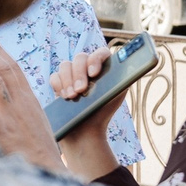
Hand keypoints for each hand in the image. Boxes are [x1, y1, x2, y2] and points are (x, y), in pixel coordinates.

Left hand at [0, 43, 65, 170]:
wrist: (46, 166)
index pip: (15, 68)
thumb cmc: (38, 146)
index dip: (1, 51)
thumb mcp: (34, 119)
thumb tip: (11, 94)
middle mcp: (21, 101)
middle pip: (5, 67)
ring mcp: (10, 113)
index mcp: (29, 99)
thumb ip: (22, 104)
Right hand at [47, 47, 126, 178]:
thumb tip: (130, 66)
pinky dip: (58, 85)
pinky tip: (64, 97)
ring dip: (67, 80)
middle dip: (78, 73)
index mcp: (104, 68)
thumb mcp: (117, 95)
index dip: (95, 59)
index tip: (94, 74)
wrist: (85, 133)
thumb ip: (122, 78)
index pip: (100, 53)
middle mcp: (87, 68)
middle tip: (80, 91)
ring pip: (65, 65)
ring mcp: (72, 76)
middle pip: (80, 57)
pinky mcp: (59, 84)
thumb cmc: (103, 113)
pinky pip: (54, 76)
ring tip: (72, 97)